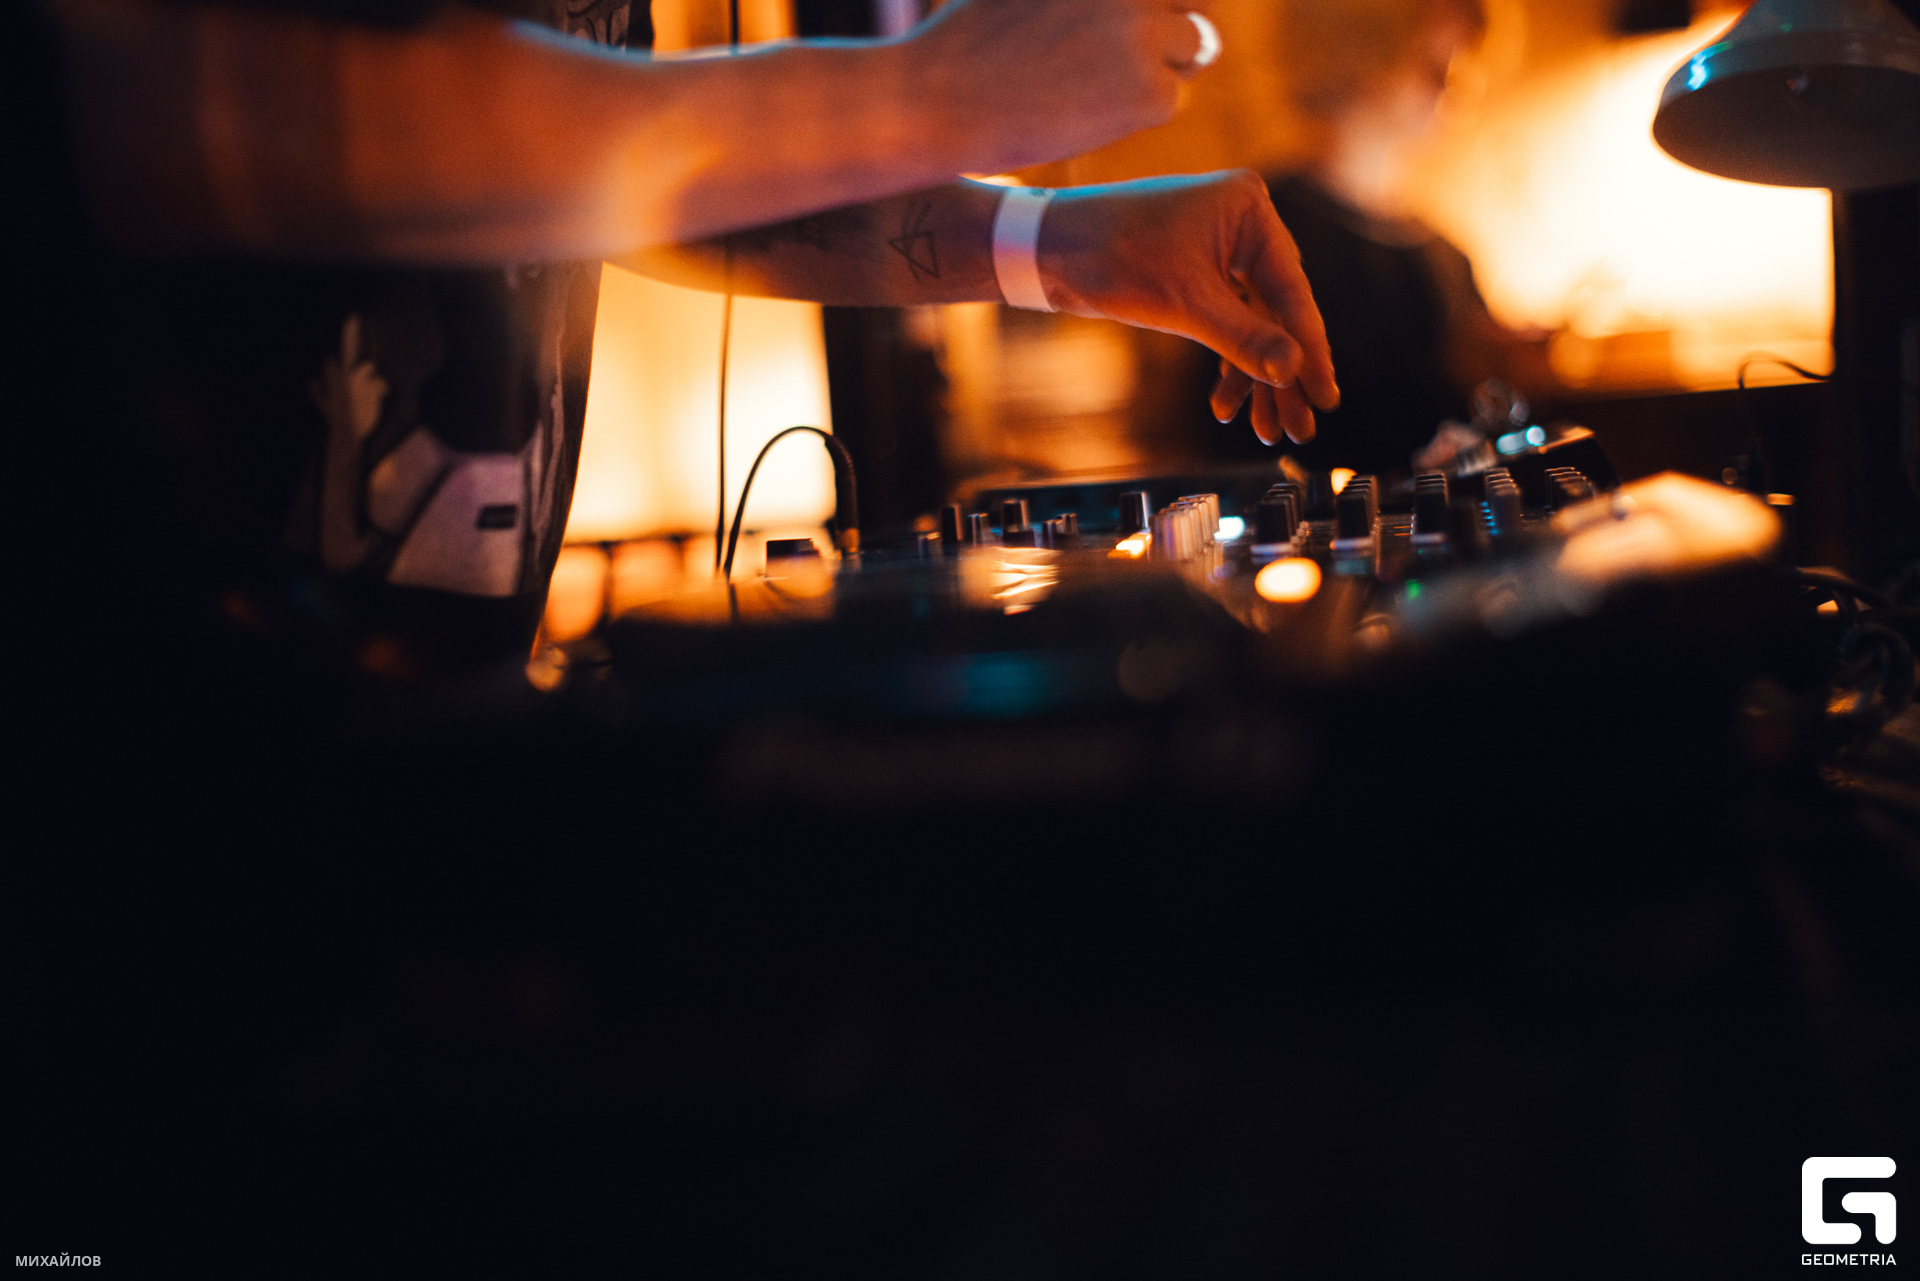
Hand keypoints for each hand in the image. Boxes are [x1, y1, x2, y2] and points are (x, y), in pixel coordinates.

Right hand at [908, 0, 1219, 174]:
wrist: (939, 98)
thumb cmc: (972, 40)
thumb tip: (1134, 12)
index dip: (1162, 4)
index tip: (1134, 26)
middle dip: (1175, 25)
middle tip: (1127, 55)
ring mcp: (1143, 31)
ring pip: (1195, 48)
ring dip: (1160, 68)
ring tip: (1095, 85)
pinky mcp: (1149, 89)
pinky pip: (1171, 99)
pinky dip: (1137, 112)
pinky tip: (1083, 112)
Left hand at [1038, 170, 1338, 444]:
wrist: (1047, 247)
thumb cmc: (1110, 256)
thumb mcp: (1186, 305)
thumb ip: (1245, 339)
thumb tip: (1294, 370)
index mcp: (1250, 209)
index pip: (1292, 291)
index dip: (1311, 351)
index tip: (1326, 397)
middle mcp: (1242, 222)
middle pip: (1278, 311)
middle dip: (1282, 375)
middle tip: (1298, 428)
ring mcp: (1221, 246)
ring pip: (1253, 322)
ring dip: (1255, 377)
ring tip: (1265, 430)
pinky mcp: (1198, 269)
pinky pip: (1227, 319)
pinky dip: (1227, 360)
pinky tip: (1226, 405)